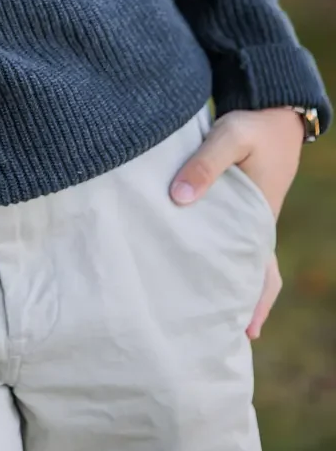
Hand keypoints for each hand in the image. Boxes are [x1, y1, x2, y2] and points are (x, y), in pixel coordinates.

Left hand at [169, 106, 303, 339]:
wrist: (270, 109)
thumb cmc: (253, 127)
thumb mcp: (230, 138)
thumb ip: (204, 166)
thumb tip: (178, 201)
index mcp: (259, 221)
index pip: (261, 275)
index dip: (252, 306)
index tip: (241, 336)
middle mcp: (255, 227)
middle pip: (250, 279)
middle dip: (234, 308)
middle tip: (212, 341)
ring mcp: (244, 219)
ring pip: (236, 263)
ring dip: (221, 285)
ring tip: (194, 315)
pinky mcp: (230, 206)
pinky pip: (223, 240)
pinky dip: (211, 257)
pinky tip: (186, 264)